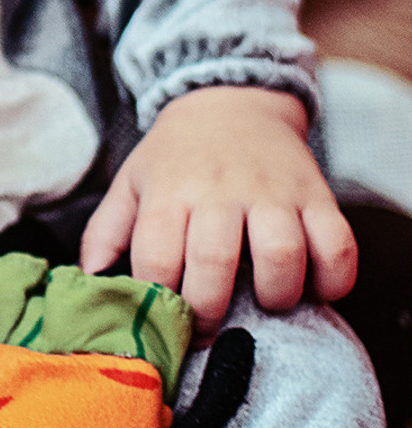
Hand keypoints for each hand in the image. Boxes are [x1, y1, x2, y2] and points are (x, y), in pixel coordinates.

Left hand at [80, 85, 357, 330]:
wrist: (230, 101)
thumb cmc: (177, 157)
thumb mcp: (132, 182)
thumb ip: (106, 231)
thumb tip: (89, 279)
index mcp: (169, 190)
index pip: (156, 254)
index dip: (159, 298)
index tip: (166, 323)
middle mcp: (219, 189)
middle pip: (214, 260)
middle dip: (210, 308)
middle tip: (210, 325)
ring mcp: (272, 192)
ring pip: (281, 254)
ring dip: (275, 294)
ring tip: (265, 302)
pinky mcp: (317, 195)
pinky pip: (337, 245)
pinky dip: (333, 278)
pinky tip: (314, 287)